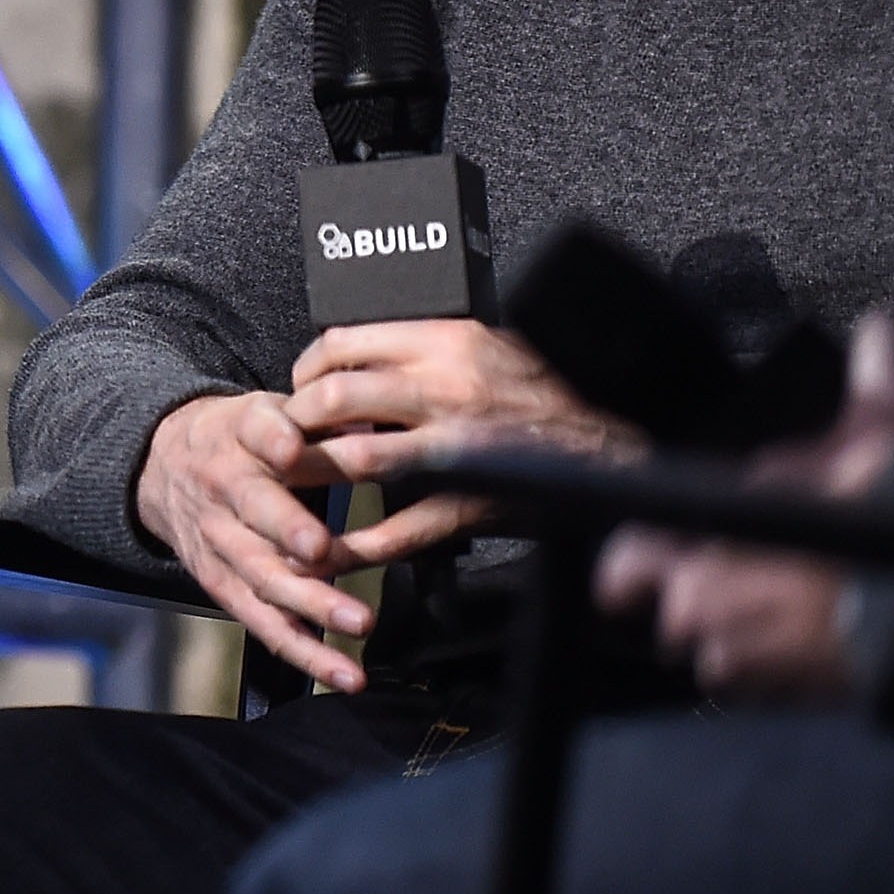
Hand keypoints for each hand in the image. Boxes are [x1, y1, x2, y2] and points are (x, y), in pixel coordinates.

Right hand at [140, 391, 372, 693]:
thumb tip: (378, 416)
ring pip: (262, 575)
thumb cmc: (244, 436)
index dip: (274, 439)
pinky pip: (264, 623)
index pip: (256, 430)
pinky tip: (345, 676)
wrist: (164, 464)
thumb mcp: (269, 408)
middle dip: (288, 529)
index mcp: (241, 432)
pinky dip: (306, 652)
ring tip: (359, 623)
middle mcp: (224, 486)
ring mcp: (219, 540)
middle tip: (323, 550)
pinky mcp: (222, 585)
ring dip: (310, 603)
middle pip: (255, 510)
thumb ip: (318, 415)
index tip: (292, 449)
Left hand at [284, 319, 641, 566]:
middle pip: (335, 397)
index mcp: (447, 343)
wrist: (611, 447)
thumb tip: (365, 354)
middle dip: (295, 420)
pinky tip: (330, 551)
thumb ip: (426, 348)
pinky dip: (357, 545)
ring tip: (287, 483)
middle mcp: (446, 390)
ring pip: (358, 457)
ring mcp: (458, 449)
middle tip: (281, 436)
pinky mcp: (471, 502)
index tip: (298, 385)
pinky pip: (400, 528)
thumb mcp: (487, 343)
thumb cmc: (548, 392)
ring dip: (313, 474)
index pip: (344, 344)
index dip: (305, 367)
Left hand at [595, 310, 893, 700]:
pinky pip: (755, 689)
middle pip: (672, 612)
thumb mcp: (879, 435)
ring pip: (711, 654)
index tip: (635, 575)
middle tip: (743, 586)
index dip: (636, 565)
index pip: (629, 558)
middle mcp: (697, 603)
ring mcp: (733, 658)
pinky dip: (774, 675)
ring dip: (737, 639)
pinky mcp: (776, 698)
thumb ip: (870, 382)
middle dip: (699, 601)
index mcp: (700, 533)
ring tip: (784, 620)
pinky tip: (808, 655)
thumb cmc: (893, 521)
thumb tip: (882, 328)